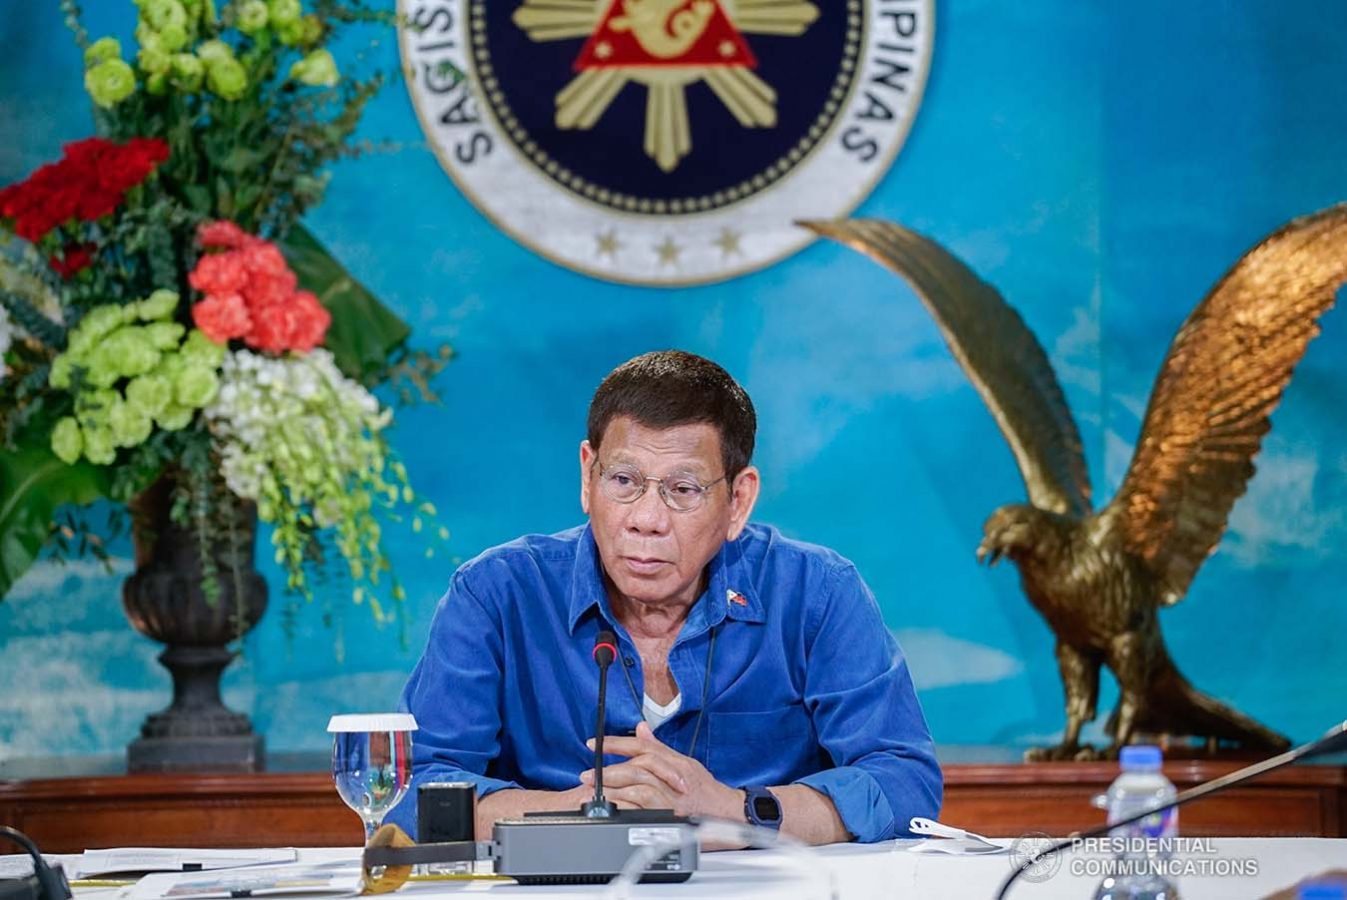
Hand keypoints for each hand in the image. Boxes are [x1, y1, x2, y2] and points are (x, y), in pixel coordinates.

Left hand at [581, 722, 743, 820]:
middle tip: (588, 774)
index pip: (642, 746)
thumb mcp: (684, 764)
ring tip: (595, 793)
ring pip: (639, 785)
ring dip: (614, 788)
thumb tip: (641, 728)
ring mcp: (673, 796)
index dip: (616, 744)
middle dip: (610, 768)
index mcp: (674, 762)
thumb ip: (660, 748)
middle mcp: (673, 776)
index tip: (595, 744)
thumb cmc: (708, 791)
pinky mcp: (672, 815)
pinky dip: (627, 807)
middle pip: (638, 765)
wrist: (729, 815)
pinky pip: (645, 809)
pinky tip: (612, 808)